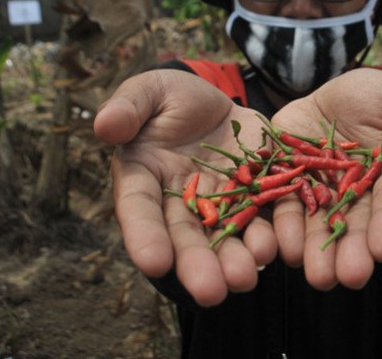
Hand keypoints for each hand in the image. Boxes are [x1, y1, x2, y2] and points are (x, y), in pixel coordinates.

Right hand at [93, 69, 275, 306]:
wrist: (216, 101)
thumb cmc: (171, 97)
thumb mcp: (150, 90)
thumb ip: (129, 105)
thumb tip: (104, 125)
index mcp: (142, 177)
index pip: (139, 209)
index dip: (145, 236)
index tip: (154, 263)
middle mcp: (178, 200)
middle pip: (185, 236)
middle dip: (197, 264)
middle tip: (211, 292)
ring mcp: (218, 202)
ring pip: (224, 235)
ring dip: (234, 259)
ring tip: (246, 278)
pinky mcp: (254, 194)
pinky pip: (261, 216)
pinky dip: (268, 233)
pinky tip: (277, 247)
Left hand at [269, 68, 381, 289]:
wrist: (331, 94)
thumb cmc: (378, 97)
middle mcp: (356, 194)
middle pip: (355, 224)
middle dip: (352, 252)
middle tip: (350, 277)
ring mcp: (319, 191)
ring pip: (318, 225)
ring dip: (316, 250)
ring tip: (318, 276)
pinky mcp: (286, 182)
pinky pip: (281, 206)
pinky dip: (281, 226)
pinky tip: (281, 246)